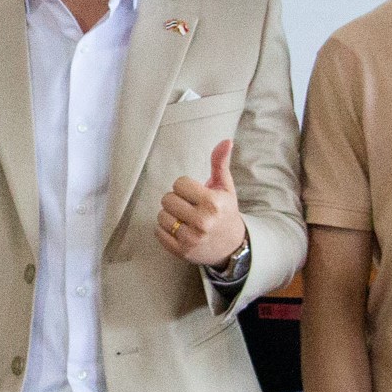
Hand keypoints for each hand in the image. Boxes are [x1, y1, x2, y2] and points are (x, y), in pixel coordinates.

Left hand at [158, 139, 248, 267]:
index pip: (179, 184)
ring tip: (184, 219)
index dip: (185, 188)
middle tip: (188, 207)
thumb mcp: (226, 188)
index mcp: (213, 203)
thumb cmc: (226, 213)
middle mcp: (203, 221)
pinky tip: (179, 230)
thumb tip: (225, 141)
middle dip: (176, 201)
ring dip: (170, 215)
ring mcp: (191, 238)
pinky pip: (158, 232)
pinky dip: (165, 230)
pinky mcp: (182, 251)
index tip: (195, 195)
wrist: (232, 247)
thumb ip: (220, 163)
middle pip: (167, 199)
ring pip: (161, 216)